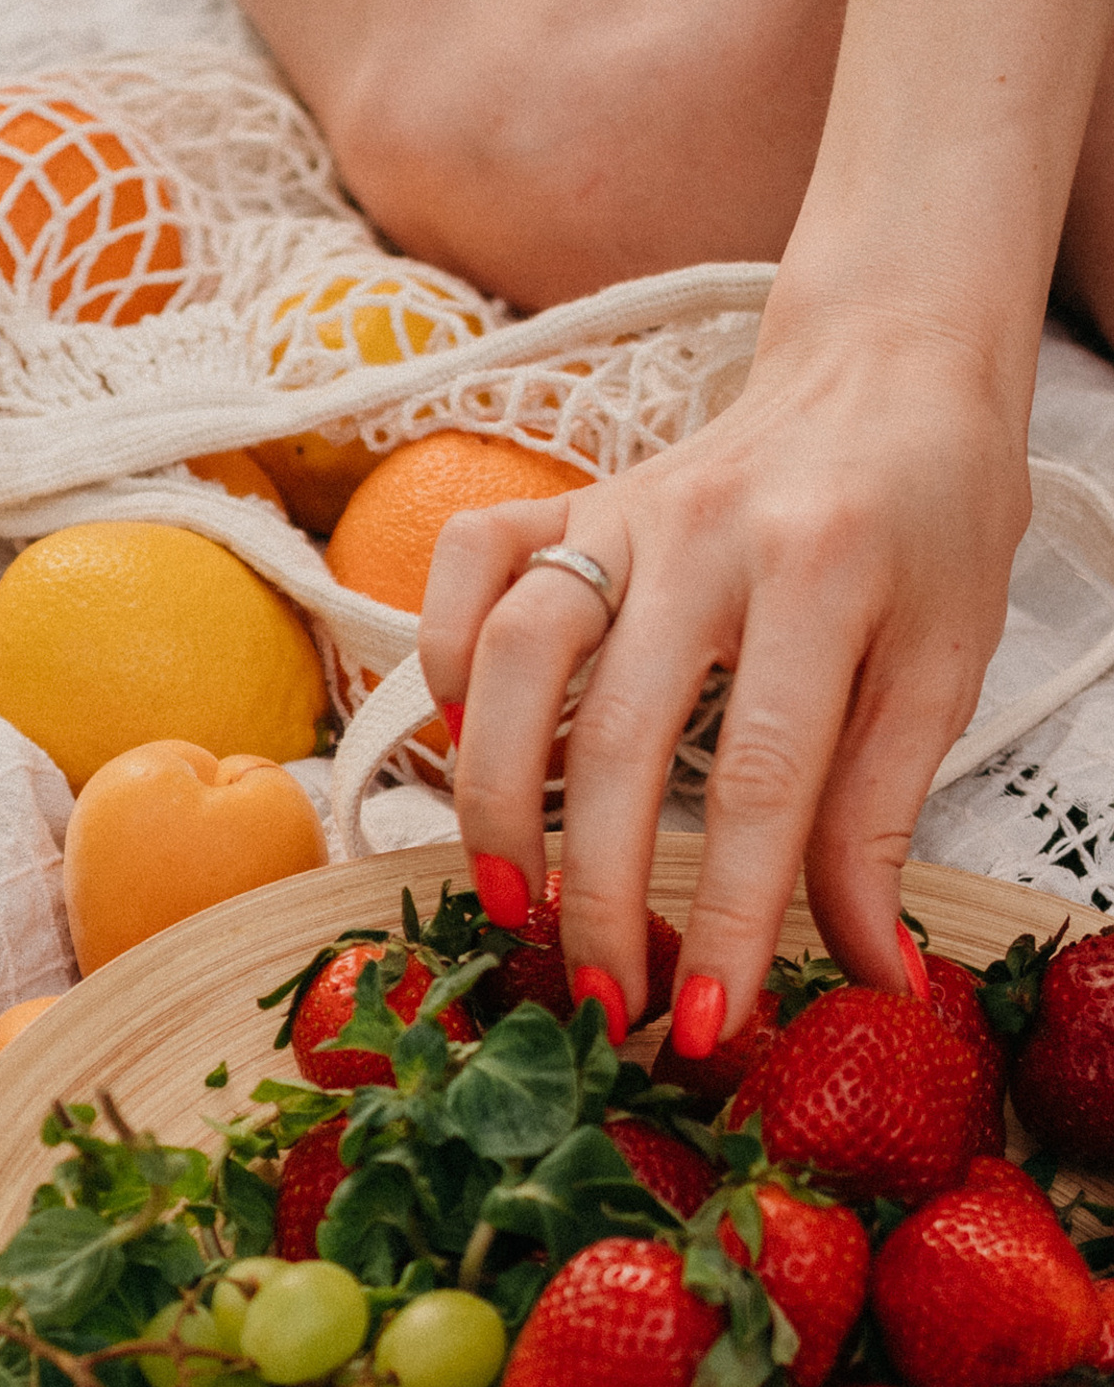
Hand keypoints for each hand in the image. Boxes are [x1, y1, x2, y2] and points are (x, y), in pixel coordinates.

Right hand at [417, 307, 1030, 1048]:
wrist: (891, 364)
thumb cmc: (930, 522)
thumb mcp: (945, 665)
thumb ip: (884, 817)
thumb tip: (869, 975)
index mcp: (829, 572)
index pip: (761, 777)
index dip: (723, 915)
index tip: (701, 1022)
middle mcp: (710, 534)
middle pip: (616, 736)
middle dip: (595, 891)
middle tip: (601, 998)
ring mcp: (621, 511)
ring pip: (512, 652)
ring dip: (491, 793)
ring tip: (506, 897)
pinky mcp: (565, 500)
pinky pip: (469, 562)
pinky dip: (441, 649)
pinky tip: (460, 733)